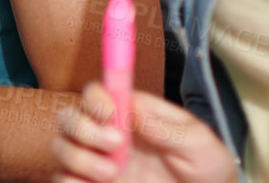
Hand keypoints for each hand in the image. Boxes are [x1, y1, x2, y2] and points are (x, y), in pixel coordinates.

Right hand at [52, 83, 235, 182]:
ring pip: (61, 148)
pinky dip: (69, 180)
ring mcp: (99, 163)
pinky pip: (62, 179)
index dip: (95, 98)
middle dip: (83, 128)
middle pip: (69, 117)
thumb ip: (168, 127)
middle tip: (115, 145)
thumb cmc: (207, 170)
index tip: (108, 112)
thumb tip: (135, 105)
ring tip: (111, 174)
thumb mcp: (200, 145)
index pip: (97, 93)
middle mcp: (109, 136)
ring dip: (78, 157)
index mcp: (132, 115)